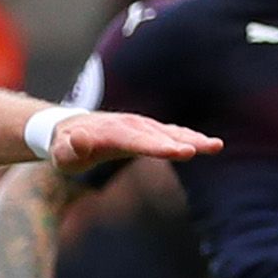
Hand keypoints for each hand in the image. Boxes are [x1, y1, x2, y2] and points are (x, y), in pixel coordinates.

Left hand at [45, 110, 217, 175]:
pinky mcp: (147, 131)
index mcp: (110, 133)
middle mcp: (129, 125)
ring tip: (216, 146)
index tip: (177, 151)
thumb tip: (78, 140)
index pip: (136, 140)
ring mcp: (140, 126)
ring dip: (193, 138)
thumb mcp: (62, 152)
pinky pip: (171, 133)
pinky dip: (189, 137)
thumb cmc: (65, 147)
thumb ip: (71, 148)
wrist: (68, 129)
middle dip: (181, 141)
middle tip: (203, 149)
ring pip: (169, 132)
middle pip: (158, 135)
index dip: (157, 146)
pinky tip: (209, 145)